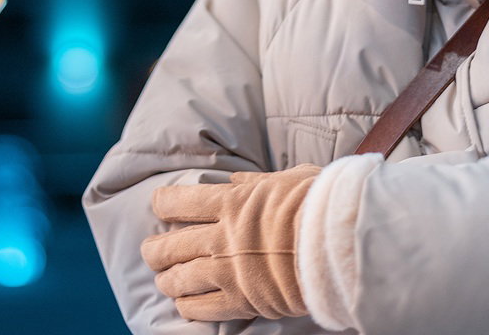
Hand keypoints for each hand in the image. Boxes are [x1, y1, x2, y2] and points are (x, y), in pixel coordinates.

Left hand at [141, 164, 319, 321]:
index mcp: (232, 202)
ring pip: (179, 278)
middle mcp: (222, 236)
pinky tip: (185, 306)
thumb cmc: (320, 204)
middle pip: (171, 245)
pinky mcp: (242, 300)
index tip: (158, 206)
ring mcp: (229, 270)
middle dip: (155, 250)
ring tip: (164, 281)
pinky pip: (202, 309)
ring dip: (167, 280)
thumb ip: (257, 183)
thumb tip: (237, 180)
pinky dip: (188, 307)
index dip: (163, 204)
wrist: (337, 241)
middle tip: (150, 252)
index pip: (180, 202)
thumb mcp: (288, 179)